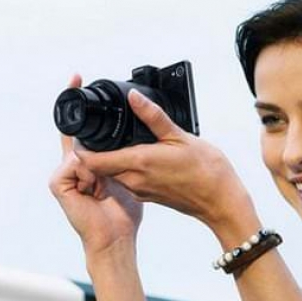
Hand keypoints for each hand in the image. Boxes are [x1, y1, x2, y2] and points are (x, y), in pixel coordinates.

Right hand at [48, 75, 142, 262]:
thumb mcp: (128, 175)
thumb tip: (128, 136)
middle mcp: (72, 165)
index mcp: (87, 162)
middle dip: (93, 151)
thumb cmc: (123, 213)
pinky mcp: (57, 182)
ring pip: (81, 153)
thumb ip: (122, 156)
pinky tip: (95, 192)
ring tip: (103, 192)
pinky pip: (75, 165)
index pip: (80, 128)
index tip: (77, 76)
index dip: (77, 103)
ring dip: (99, 172)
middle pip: (79, 140)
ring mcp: (63, 174)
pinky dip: (90, 178)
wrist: (114, 238)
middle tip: (105, 179)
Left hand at [73, 89, 255, 232]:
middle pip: (98, 166)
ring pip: (112, 173)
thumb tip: (133, 97)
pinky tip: (139, 154)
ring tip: (117, 140)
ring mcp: (139, 190)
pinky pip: (126, 180)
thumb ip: (153, 116)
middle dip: (93, 151)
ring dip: (109, 159)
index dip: (81, 146)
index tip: (83, 131)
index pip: (91, 160)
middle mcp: (133, 180)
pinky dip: (124, 167)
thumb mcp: (180, 136)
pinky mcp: (147, 195)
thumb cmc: (206, 171)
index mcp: (137, 163)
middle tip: (97, 131)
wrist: (220, 202)